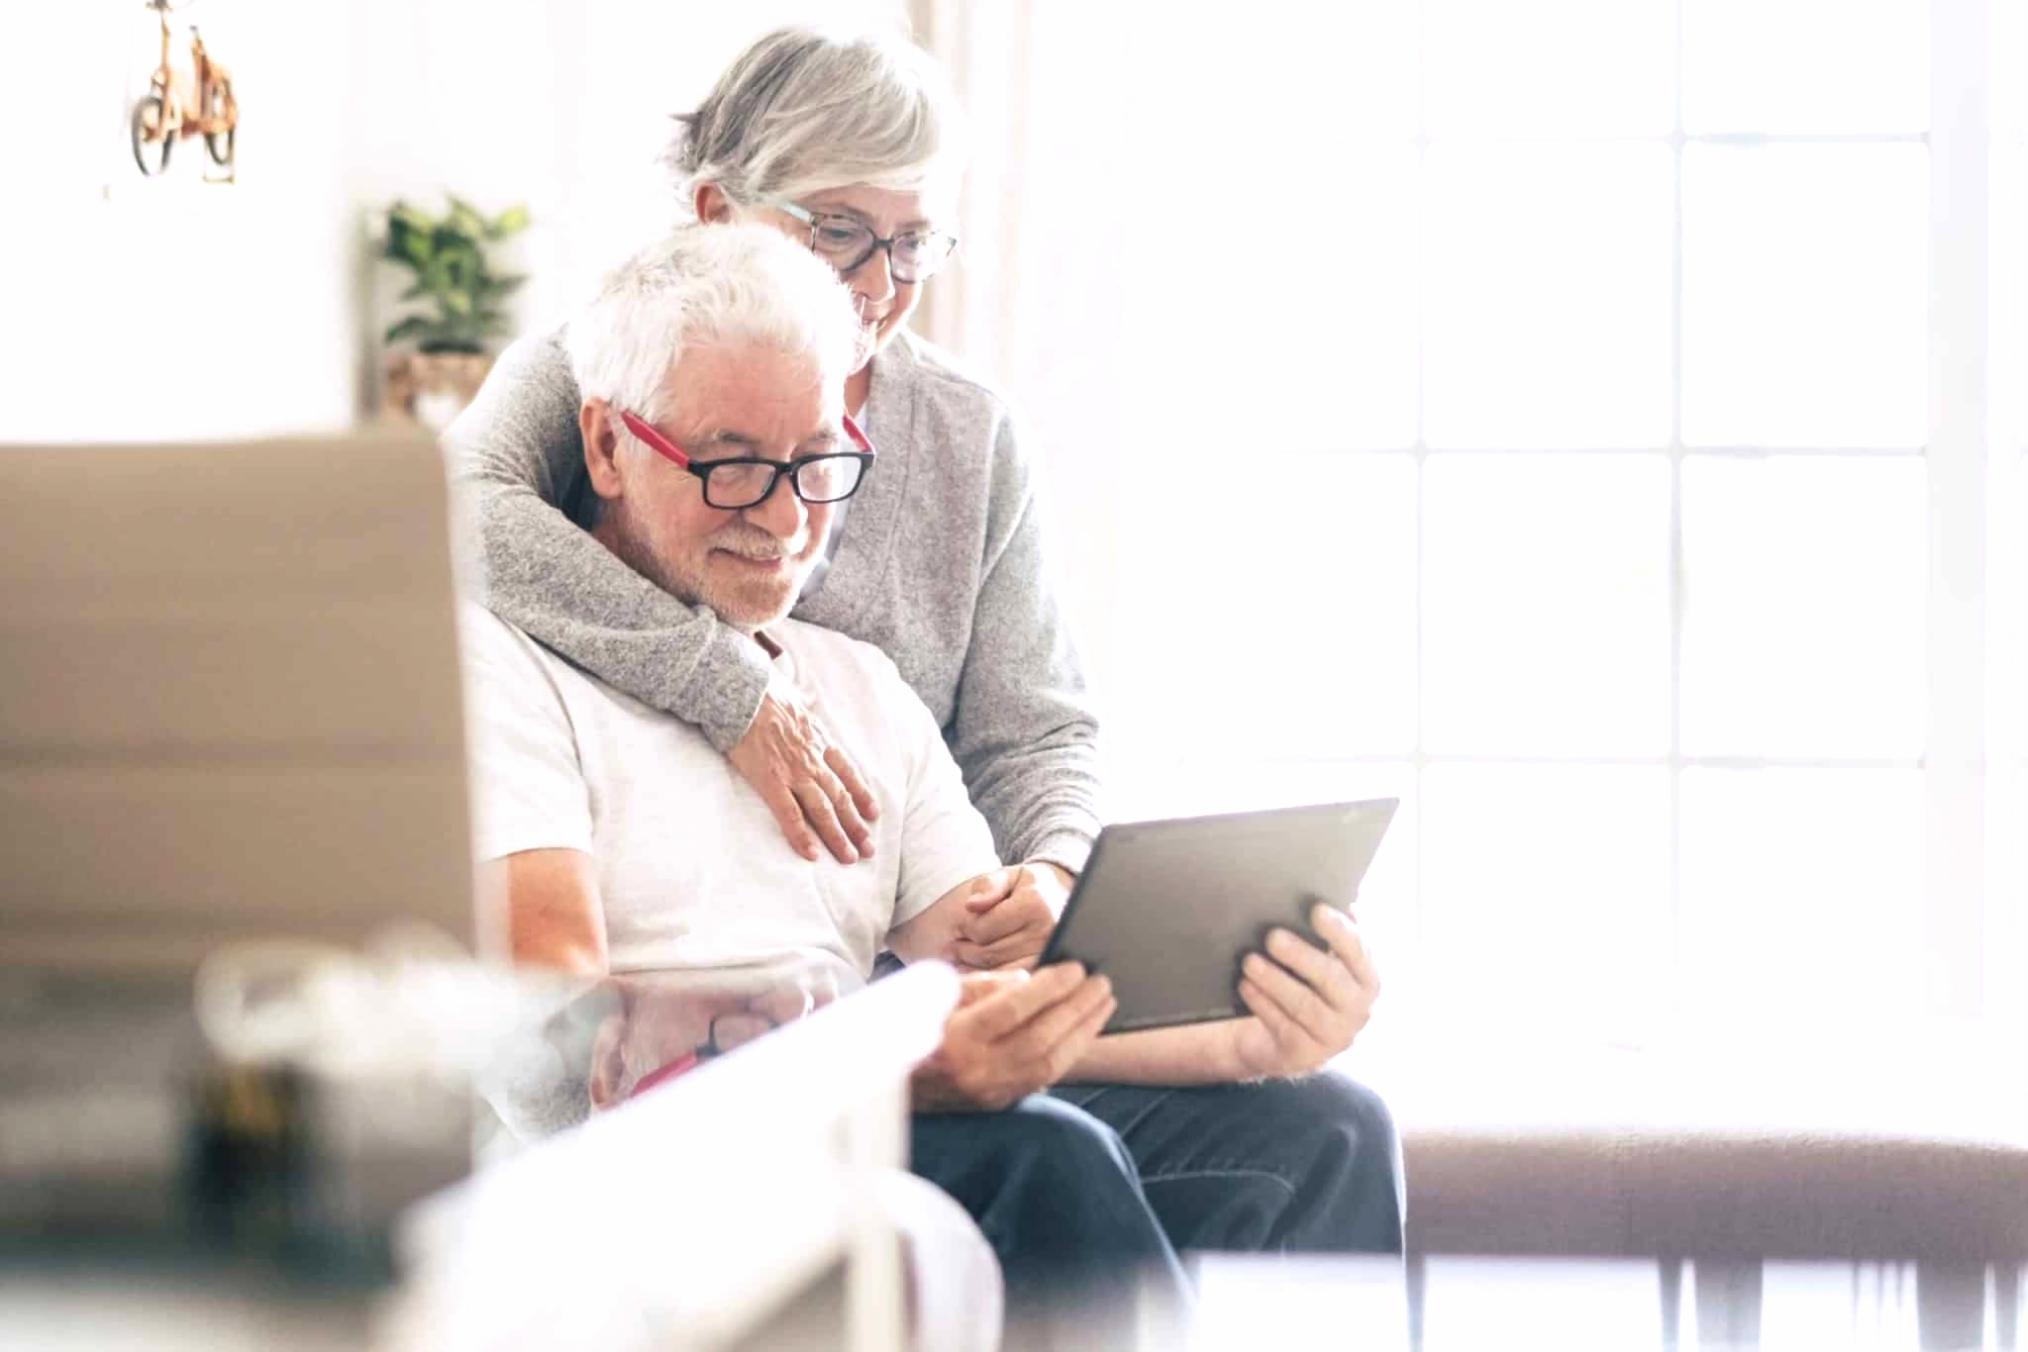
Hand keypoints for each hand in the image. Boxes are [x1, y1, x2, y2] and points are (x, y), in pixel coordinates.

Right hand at [727, 686, 877, 864]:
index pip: (848, 773)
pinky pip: (790, 814)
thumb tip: (806, 705)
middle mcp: (813, 759)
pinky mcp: (770, 781)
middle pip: (840, 798)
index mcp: (820, 740)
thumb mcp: (797, 700)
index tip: (873, 814)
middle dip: (856, 825)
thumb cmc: (766, 693)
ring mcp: (793, 771)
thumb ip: (805, 711)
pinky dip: (802, 835)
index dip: (862, 795)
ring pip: (822, 810)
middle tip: (868, 849)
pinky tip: (813, 854)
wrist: (744, 691)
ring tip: (849, 857)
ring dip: (838, 836)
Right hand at [912, 962, 1114, 1111]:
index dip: (1047, 988)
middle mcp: (973, 1069)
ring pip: (1049, 1062)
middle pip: (1039, 1036)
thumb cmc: (919, 1025)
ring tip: (1103, 1003)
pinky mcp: (998, 1103)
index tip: (1074, 968)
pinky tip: (1084, 1031)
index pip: (1011, 1009)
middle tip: (1101, 982)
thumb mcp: (942, 995)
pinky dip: (1068, 1052)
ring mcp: (989, 1091)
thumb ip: (985, 987)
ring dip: (1082, 1030)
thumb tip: (1029, 982)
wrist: (897, 1080)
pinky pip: (1044, 1078)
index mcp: (954, 1036)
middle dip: (1075, 1007)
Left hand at [952, 862, 1071, 970]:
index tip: (962, 925)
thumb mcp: (1008, 876)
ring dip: (975, 967)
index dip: (964, 928)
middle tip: (956, 945)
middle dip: (965, 950)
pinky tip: (981, 969)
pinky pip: (1010, 982)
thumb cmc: (1029, 888)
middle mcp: (1045, 933)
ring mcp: (1048, 956)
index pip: (982, 929)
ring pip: (996, 971)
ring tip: (965, 955)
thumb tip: (971, 905)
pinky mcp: (1046, 972)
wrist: (1063, 901)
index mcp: (1034, 904)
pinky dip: (991, 978)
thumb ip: (988, 886)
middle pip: (988, 953)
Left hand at [1228, 902, 1379, 1079]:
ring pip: (1304, 1005)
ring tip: (1250, 961)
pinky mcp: (1304, 1054)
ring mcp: (1334, 1036)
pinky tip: (1245, 986)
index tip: (1316, 909)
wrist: (1285, 1040)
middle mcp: (1358, 1010)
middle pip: (1332, 980)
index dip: (1339, 930)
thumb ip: (1330, 933)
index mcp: (1367, 978)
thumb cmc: (1306, 986)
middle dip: (1301, 956)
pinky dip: (1262, 1003)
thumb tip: (1336, 891)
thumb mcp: (1322, 960)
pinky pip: (1282, 1025)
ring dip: (1275, 980)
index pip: (1358, 951)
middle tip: (1272, 936)